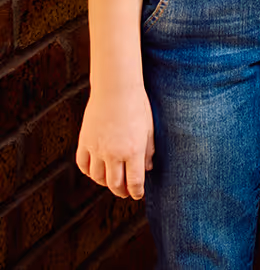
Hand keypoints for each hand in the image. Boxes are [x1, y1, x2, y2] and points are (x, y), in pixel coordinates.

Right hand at [76, 85, 153, 199]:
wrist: (115, 90)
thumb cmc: (137, 106)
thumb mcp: (149, 129)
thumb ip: (148, 150)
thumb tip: (148, 168)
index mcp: (133, 151)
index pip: (134, 181)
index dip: (136, 192)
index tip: (138, 195)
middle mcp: (114, 154)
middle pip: (114, 184)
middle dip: (121, 192)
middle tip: (125, 193)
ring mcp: (97, 149)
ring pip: (97, 177)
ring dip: (105, 183)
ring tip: (111, 182)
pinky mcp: (84, 143)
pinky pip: (83, 165)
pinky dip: (89, 172)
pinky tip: (95, 171)